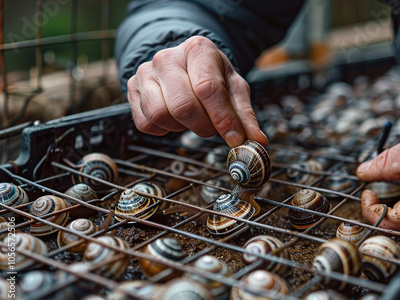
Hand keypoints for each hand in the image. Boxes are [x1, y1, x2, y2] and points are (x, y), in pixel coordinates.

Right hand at [127, 36, 267, 147]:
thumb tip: (258, 141)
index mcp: (198, 50)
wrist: (183, 64)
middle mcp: (167, 58)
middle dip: (203, 126)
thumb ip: (245, 115)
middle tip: (211, 128)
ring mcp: (146, 72)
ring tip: (192, 119)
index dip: (222, 118)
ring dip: (181, 127)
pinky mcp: (133, 89)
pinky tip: (174, 119)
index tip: (235, 139)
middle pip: (184, 105)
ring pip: (161, 115)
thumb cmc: (211, 75)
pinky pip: (146, 123)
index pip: (208, 88)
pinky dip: (163, 129)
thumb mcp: (233, 88)